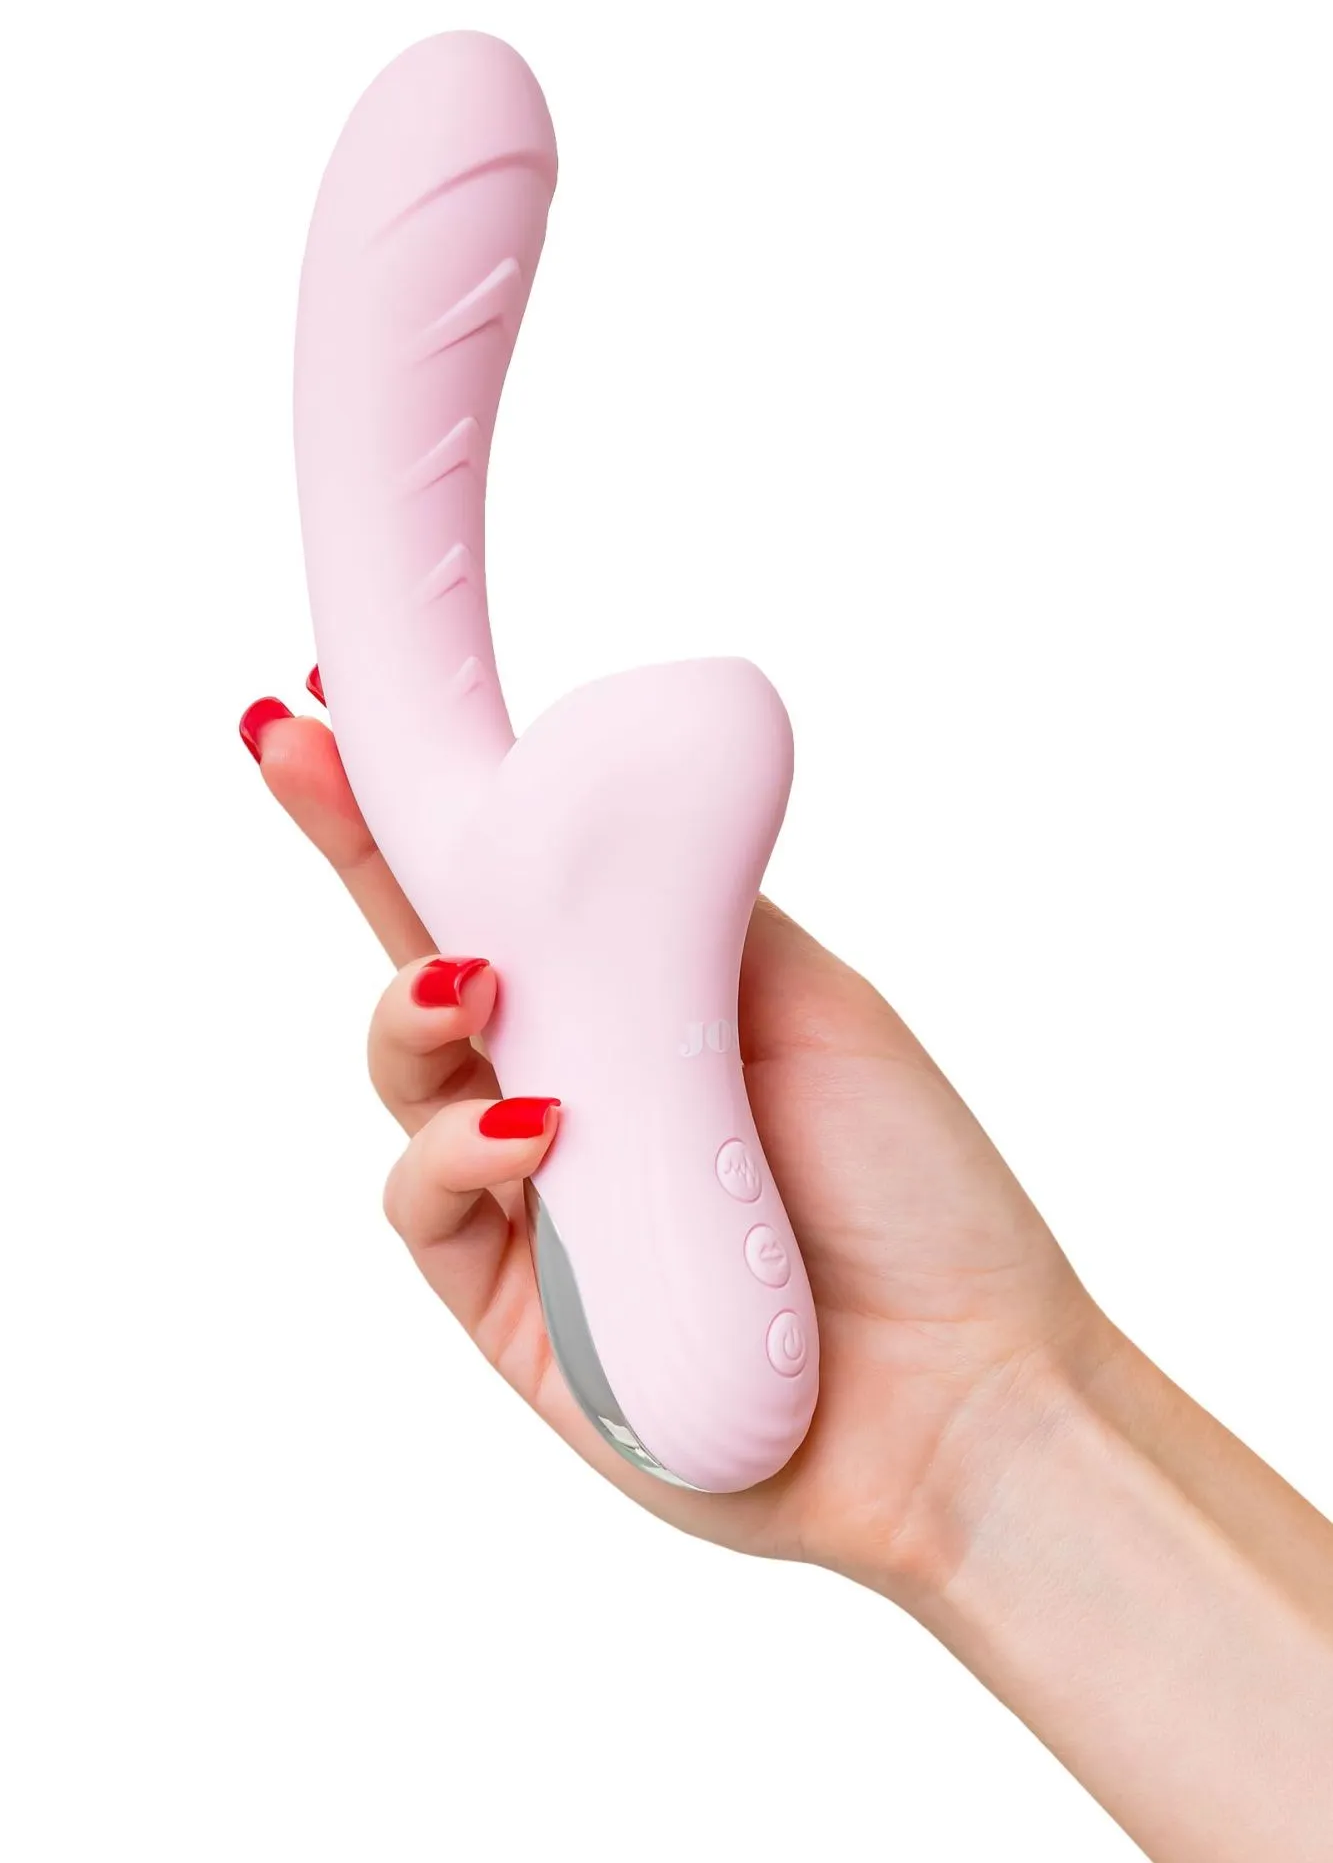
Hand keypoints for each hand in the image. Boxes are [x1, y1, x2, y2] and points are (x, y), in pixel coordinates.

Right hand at [241, 692, 1111, 1589]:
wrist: (961, 1383)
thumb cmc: (908, 1186)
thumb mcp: (805, 1000)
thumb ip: (683, 915)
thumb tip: (586, 811)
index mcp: (640, 1004)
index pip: (506, 884)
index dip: (422, 801)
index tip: (345, 705)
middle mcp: (571, 1085)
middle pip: (425, 952)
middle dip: (353, 845)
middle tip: (299, 748)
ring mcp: (531, 1195)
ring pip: (406, 1077)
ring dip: (410, 1010)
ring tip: (467, 984)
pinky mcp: (506, 1305)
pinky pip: (429, 1204)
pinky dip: (460, 1153)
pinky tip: (536, 1129)